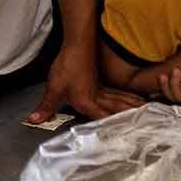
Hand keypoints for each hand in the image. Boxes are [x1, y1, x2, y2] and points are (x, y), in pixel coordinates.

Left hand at [27, 45, 144, 123]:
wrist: (78, 43)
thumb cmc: (69, 64)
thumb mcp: (54, 88)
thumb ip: (46, 107)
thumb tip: (34, 120)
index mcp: (87, 101)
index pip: (101, 118)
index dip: (112, 128)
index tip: (123, 136)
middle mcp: (97, 96)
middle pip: (117, 108)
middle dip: (130, 114)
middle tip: (146, 119)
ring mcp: (100, 87)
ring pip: (119, 99)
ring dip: (131, 104)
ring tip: (143, 108)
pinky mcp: (99, 80)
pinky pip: (115, 92)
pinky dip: (125, 96)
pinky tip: (127, 96)